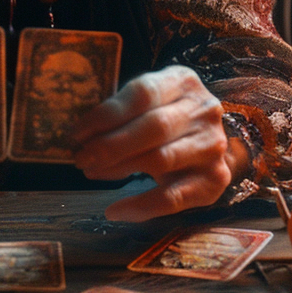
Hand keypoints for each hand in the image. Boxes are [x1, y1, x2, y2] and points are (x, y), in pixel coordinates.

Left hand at [72, 65, 243, 220]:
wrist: (206, 139)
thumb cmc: (164, 116)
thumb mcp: (148, 101)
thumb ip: (120, 110)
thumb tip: (77, 135)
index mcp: (182, 82)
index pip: (143, 93)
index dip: (106, 114)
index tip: (77, 133)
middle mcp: (204, 111)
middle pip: (154, 127)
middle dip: (110, 145)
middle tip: (80, 158)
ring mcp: (213, 146)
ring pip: (161, 160)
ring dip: (119, 169)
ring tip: (92, 172)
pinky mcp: (215, 180)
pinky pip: (172, 198)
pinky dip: (139, 207)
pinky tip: (114, 210)